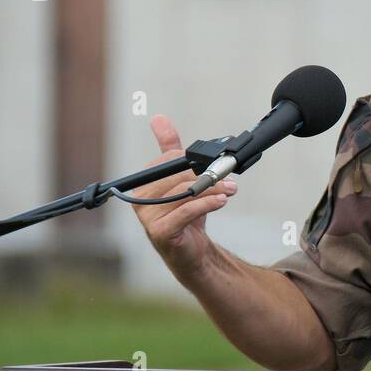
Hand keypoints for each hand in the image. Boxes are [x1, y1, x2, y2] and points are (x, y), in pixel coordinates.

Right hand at [133, 115, 237, 280]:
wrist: (193, 252)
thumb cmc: (187, 214)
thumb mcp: (182, 179)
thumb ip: (171, 150)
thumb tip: (158, 119)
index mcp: (142, 184)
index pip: (168, 161)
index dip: (193, 161)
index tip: (214, 163)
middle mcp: (140, 200)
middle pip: (176, 177)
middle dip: (206, 175)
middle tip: (228, 178)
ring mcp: (147, 218)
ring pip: (184, 193)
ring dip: (212, 190)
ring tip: (230, 190)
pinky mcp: (160, 232)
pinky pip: (186, 211)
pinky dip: (207, 204)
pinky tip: (222, 202)